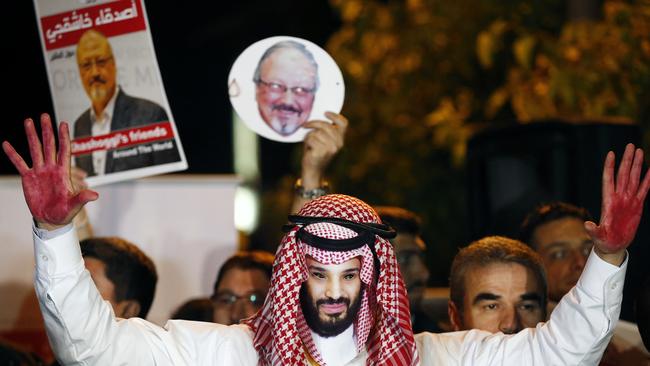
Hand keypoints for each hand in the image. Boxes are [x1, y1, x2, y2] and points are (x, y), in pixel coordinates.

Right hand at [2, 114, 97, 229]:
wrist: (51, 219)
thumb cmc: (65, 212)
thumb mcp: (74, 205)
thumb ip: (82, 198)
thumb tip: (95, 195)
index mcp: (63, 172)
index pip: (64, 150)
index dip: (64, 137)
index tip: (63, 123)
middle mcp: (51, 168)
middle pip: (49, 145)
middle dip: (47, 130)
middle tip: (44, 115)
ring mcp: (40, 171)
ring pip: (35, 149)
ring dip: (31, 135)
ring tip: (28, 121)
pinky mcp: (28, 178)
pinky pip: (20, 163)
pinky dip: (13, 154)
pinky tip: (6, 144)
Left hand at [300, 111, 347, 187]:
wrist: (313, 171)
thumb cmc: (316, 152)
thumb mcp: (324, 140)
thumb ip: (325, 130)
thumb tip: (317, 117)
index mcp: (341, 140)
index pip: (344, 124)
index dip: (335, 116)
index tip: (325, 113)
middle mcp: (338, 144)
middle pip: (326, 125)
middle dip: (314, 123)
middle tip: (306, 125)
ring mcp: (331, 148)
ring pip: (317, 132)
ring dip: (310, 135)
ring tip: (309, 142)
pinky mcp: (321, 152)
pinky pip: (311, 139)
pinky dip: (306, 141)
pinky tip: (308, 147)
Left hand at [585, 143, 649, 264]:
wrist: (613, 245)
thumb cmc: (603, 241)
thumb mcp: (597, 236)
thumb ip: (593, 230)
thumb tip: (587, 224)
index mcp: (608, 201)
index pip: (609, 179)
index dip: (610, 167)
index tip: (611, 153)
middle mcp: (618, 197)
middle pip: (623, 174)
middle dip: (627, 160)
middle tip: (631, 145)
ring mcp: (628, 200)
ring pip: (634, 178)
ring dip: (637, 165)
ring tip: (640, 151)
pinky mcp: (637, 205)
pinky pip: (644, 190)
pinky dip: (648, 180)